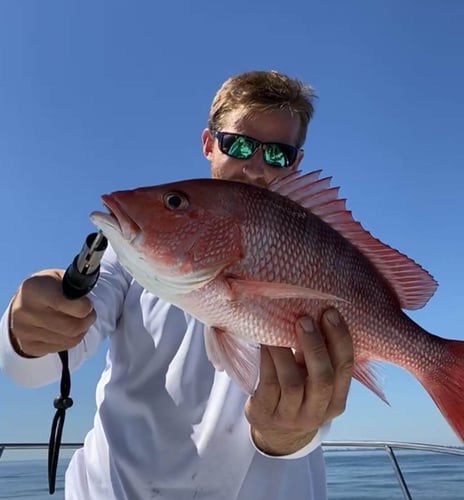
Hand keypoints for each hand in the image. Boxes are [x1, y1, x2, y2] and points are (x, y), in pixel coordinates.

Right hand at [8, 269, 95, 356]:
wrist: (22, 303)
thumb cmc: (47, 287)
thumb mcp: (58, 277)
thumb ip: (75, 283)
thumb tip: (89, 289)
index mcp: (32, 289)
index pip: (61, 303)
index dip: (82, 306)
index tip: (89, 305)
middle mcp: (24, 311)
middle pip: (70, 327)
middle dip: (87, 320)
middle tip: (90, 314)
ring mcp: (24, 331)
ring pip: (70, 339)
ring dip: (82, 330)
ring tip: (80, 320)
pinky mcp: (28, 346)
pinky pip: (63, 347)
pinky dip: (72, 339)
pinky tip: (69, 329)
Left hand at [245, 308, 352, 454]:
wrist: (275, 429)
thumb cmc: (300, 391)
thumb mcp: (315, 379)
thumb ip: (322, 356)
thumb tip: (319, 309)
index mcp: (336, 402)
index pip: (345, 369)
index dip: (340, 340)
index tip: (330, 312)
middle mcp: (317, 412)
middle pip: (323, 380)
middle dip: (315, 346)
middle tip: (304, 319)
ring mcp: (290, 416)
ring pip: (292, 383)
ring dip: (286, 350)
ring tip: (279, 327)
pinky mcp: (265, 413)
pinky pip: (267, 382)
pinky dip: (268, 359)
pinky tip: (265, 342)